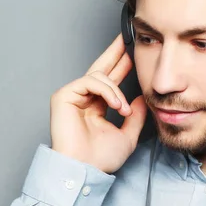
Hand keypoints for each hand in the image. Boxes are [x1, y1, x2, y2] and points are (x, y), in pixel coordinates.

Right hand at [50, 33, 147, 173]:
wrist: (85, 169)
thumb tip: (141, 98)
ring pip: (98, 75)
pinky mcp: (63, 96)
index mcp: (95, 105)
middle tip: (128, 36)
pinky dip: (106, 91)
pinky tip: (116, 105)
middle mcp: (83, 98)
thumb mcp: (127, 135)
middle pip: (101, 67)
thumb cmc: (100, 158)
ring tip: (123, 108)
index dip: (122, 65)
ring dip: (116, 90)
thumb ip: (135, 116)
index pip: (110, 79)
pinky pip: (89, 81)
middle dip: (115, 51)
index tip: (135, 54)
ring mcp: (72, 95)